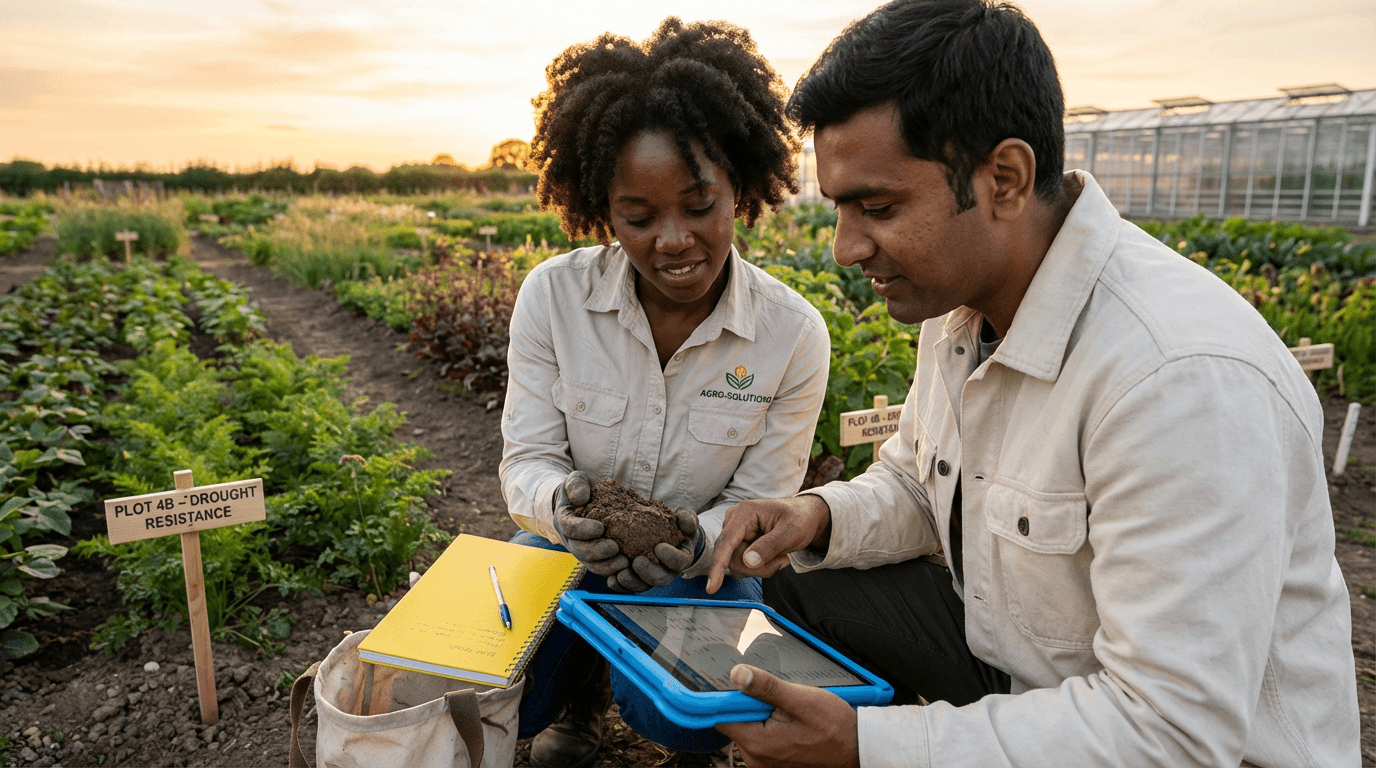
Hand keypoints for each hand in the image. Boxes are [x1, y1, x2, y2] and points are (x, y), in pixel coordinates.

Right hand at [552, 471, 626, 575]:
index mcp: (564, 520)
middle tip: (615, 548)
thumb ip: (576, 485)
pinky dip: (614, 573)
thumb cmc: (583, 490)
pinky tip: (628, 569)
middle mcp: (571, 540)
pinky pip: (603, 570)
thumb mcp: (577, 480)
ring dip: (607, 566)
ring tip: (624, 563)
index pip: (569, 528)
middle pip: (580, 551)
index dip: (583, 529)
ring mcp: (583, 552)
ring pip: (591, 565)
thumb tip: (581, 497)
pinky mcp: (596, 559)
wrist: (585, 503)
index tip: (600, 527)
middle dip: (597, 552)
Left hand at [609, 508, 700, 591]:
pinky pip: (629, 587)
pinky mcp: (637, 578)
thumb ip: (687, 518)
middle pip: (660, 579)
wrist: (663, 532)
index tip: (658, 546)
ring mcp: (651, 577)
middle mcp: (668, 571)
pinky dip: (620, 586)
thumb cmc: (675, 525)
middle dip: (648, 573)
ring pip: (643, 586)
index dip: (671, 557)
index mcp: (681, 558)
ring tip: (620, 574)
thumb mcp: (684, 518)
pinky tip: (611, 579)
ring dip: (631, 582)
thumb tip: (684, 521)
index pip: (680, 562)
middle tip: (637, 561)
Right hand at [706, 496, 830, 594]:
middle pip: (732, 559)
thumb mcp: (791, 532)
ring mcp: (735, 533)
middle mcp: (734, 521)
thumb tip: (748, 562)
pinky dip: (760, 567)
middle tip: (783, 560)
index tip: (712, 588)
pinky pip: (743, 565)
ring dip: (761, 568)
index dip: (718, 565)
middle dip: (759, 567)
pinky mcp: (739, 543)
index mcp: (744, 513)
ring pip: (738, 565)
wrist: (804, 517)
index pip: (726, 543)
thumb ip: (770, 546)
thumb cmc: (800, 519)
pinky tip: (773, 556)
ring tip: (780, 555)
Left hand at [716, 664, 858, 767]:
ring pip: (750, 730)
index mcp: (757, 743)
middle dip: (751, 706)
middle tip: (779, 700)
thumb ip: (766, 688)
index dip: (729, 697)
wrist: (857, 749)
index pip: (721, 717)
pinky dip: (772, 728)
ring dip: (763, 717)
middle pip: (735, 722)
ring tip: (790, 713)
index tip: (744, 686)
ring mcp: (764, 764)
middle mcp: (755, 759)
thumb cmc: (834, 727)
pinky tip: (792, 724)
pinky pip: (762, 740)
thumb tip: (737, 675)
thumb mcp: (801, 699)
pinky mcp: (773, 764)